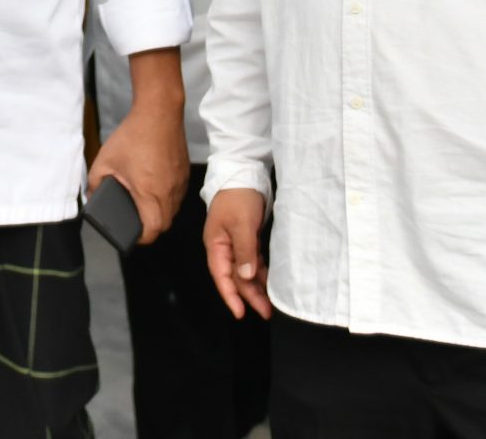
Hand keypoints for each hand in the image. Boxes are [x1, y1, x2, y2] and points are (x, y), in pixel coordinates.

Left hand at [86, 98, 186, 243]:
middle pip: (164, 224)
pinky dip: (167, 198)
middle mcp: (169, 192)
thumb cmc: (133, 136)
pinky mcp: (185, 174)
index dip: (141, 238)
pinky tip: (154, 188)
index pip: (153, 230)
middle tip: (135, 221)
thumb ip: (95, 183)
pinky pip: (178, 195)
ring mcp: (180, 183)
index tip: (131, 234)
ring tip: (143, 204)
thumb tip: (92, 197)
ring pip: (173, 211)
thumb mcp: (104, 161)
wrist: (159, 113)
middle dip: (150, 228)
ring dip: (160, 213)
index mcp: (150, 192)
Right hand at [202, 188, 271, 317]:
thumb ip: (245, 250)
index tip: (240, 313)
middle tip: (265, 312)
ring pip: (245, 271)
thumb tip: (247, 277)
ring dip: (255, 287)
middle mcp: (224, 247)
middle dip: (248, 296)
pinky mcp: (247, 238)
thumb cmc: (238, 197)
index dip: (230, 295)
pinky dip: (260, 274)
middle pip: (235, 276)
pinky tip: (269, 283)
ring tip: (269, 304)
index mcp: (216, 244)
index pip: (221, 275)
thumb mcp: (242, 223)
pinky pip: (252, 262)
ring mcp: (235, 243)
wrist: (244, 173)